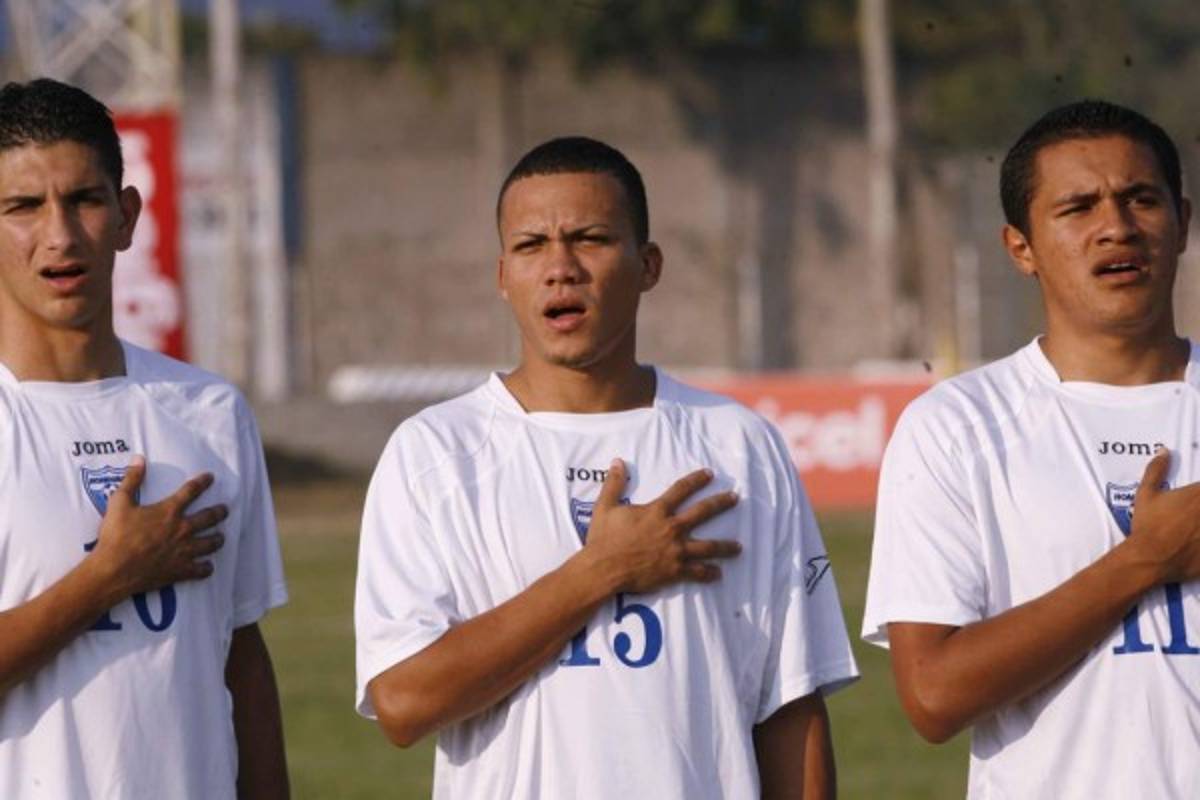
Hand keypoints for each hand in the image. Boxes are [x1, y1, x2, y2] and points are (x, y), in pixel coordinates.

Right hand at [89, 456, 227, 597]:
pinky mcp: (181, 570)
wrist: (114, 569)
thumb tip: (139, 459)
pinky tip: (208, 566)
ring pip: (211, 543)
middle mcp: (182, 529)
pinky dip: (206, 568)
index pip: (191, 491)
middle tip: (225, 510)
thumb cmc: (116, 536)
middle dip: (220, 512)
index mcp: (169, 511)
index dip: (202, 482)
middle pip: (209, 517)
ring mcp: (185, 551)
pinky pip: (202, 570)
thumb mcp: (119, 502)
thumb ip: (131, 479)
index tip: (211, 477)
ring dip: (217, 539)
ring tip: (220, 537)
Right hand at [582, 459, 739, 593]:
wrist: (604, 569)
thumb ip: (614, 484)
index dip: (696, 480)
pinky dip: (710, 573)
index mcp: (657, 511)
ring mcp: (676, 551)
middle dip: (721, 504)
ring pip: (708, 547)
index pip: (681, 490)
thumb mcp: (605, 507)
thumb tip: (617, 462)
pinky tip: (719, 573)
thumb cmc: (603, 539)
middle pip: (703, 512)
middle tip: (735, 498)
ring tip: (738, 546)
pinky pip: (698, 572)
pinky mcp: (675, 571)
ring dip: (725, 546)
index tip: (710, 474)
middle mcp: (671, 528)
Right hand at [1129, 448, 1199, 583]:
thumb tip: (1163, 452)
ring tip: (1198, 529)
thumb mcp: (1146, 495)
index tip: (1195, 500)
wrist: (1150, 558)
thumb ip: (1155, 471)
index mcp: (1199, 494)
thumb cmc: (1148, 526)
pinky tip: (1199, 542)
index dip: (1199, 494)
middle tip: (1195, 515)